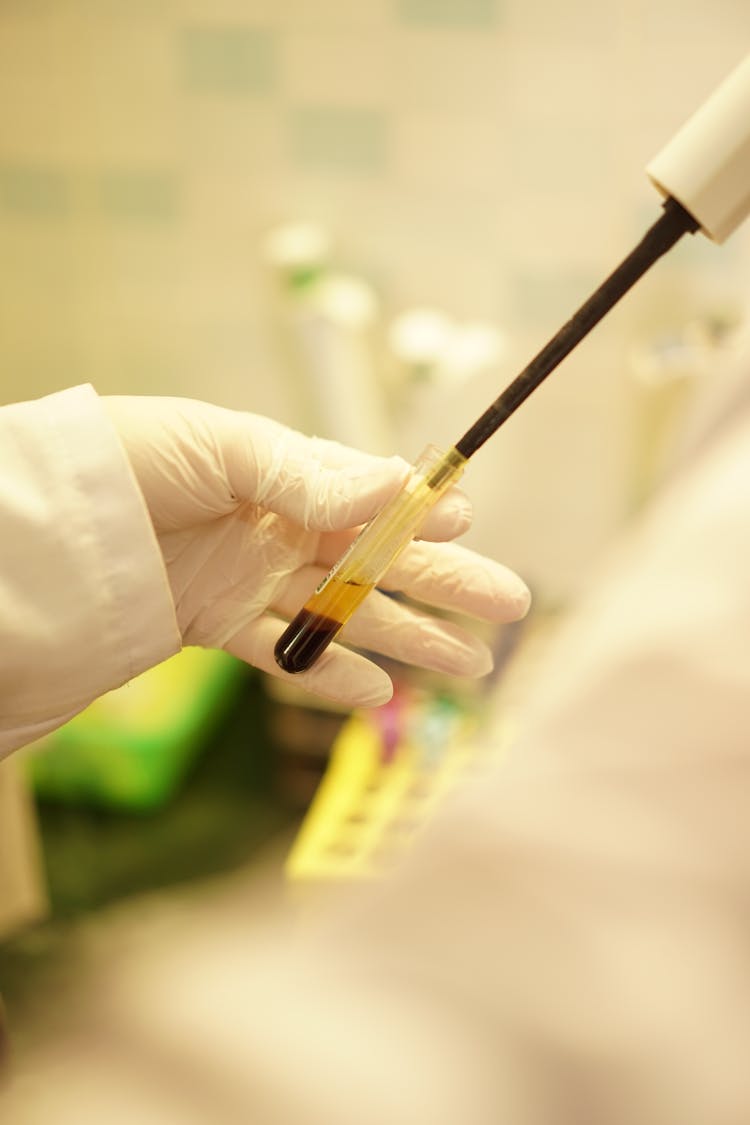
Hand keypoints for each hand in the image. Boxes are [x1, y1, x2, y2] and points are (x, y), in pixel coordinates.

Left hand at [104, 396, 530, 707]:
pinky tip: (379, 693)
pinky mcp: (217, 625)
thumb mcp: (223, 448)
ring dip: (409, 640)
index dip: (423, 516)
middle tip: (512, 608)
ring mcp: (252, 580)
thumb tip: (396, 485)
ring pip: (348, 616)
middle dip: (446, 584)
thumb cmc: (133, 457)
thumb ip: (308, 476)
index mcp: (284, 474)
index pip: (371, 499)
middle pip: (379, 564)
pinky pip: (286, 655)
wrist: (52, 520)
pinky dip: (331, 675)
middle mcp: (279, 529)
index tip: (471, 523)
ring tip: (470, 665)